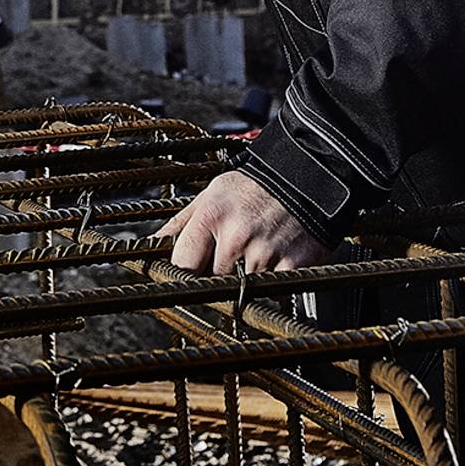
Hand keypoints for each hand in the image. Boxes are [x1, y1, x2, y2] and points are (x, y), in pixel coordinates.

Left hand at [155, 170, 329, 275]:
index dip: (184, 272)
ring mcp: (264, 253)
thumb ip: (182, 223)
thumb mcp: (213, 193)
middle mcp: (236, 237)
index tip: (189, 274)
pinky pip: (272, 292)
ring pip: (242, 289)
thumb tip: (154, 244)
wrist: (310, 173)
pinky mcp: (292, 266)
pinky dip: (271, 285)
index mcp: (212, 216)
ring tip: (255, 254)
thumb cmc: (258, 184)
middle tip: (231, 257)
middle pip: (212, 280)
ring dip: (246, 280)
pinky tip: (274, 262)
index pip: (182, 264)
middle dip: (218, 274)